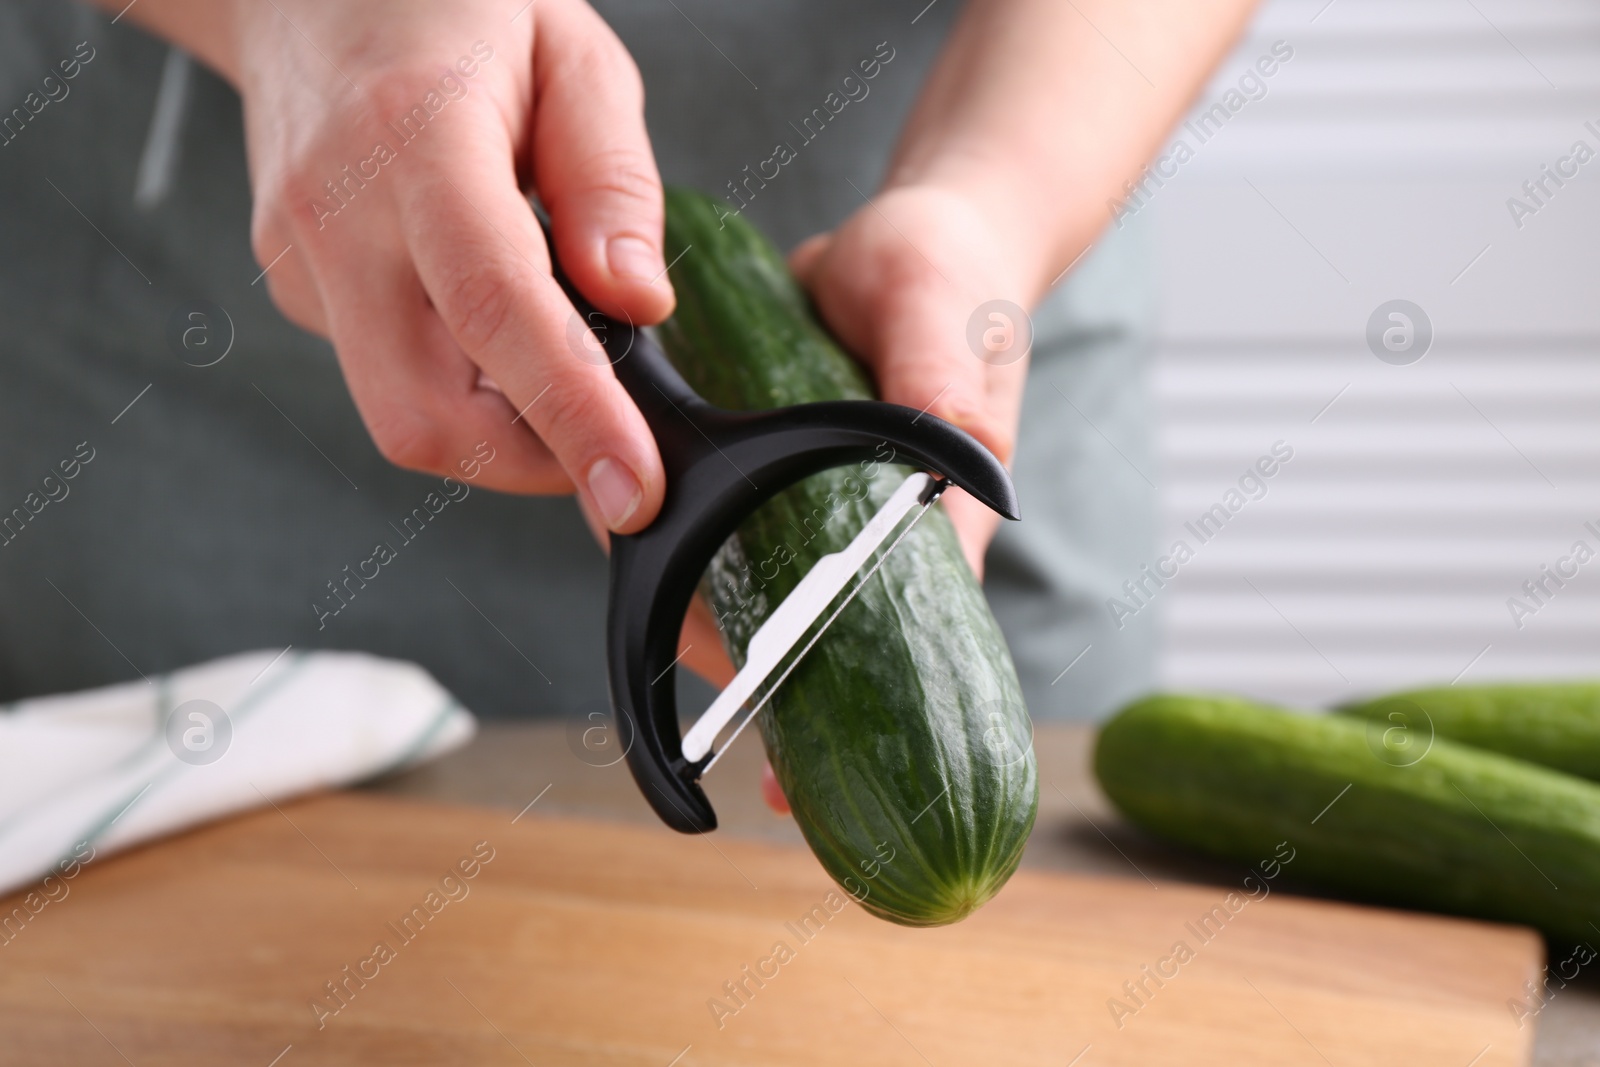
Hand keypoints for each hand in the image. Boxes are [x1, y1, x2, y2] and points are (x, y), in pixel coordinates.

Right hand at [233, 0, 671, 530]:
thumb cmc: (450, 7)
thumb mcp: (571, 53)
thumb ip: (612, 179)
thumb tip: (639, 302)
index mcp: (418, 136)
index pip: (495, 306)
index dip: (571, 415)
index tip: (632, 490)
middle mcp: (340, 213)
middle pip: (424, 414)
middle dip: (534, 462)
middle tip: (612, 445)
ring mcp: (301, 261)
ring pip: (404, 415)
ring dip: (502, 429)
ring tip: (555, 354)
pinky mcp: (294, 292)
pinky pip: (388, 376)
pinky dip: (462, 382)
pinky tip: (486, 316)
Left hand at [670, 183, 1039, 815]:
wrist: (912, 242)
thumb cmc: (950, 278)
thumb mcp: (945, 313)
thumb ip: (944, 377)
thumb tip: (956, 444)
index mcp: (941, 520)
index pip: (911, 643)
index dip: (858, 720)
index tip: (799, 788)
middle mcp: (886, 533)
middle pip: (839, 650)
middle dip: (782, 702)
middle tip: (743, 747)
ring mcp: (834, 515)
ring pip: (783, 607)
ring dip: (735, 640)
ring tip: (690, 670)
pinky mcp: (793, 486)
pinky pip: (748, 546)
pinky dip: (710, 571)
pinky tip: (669, 583)